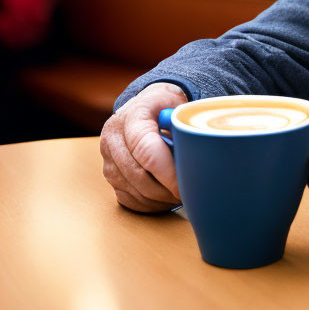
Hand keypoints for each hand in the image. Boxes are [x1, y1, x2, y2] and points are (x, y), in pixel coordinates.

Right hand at [100, 82, 186, 211]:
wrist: (147, 105)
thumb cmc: (167, 106)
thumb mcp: (179, 106)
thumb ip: (185, 126)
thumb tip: (198, 150)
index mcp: (132, 117)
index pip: (147, 150)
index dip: (167, 172)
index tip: (185, 185)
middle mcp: (114, 137)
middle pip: (137, 175)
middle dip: (165, 190)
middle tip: (188, 193)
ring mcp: (108, 157)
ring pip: (132, 190)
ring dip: (158, 199)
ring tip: (179, 195)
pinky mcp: (110, 174)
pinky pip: (127, 198)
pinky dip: (149, 203)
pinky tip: (165, 198)